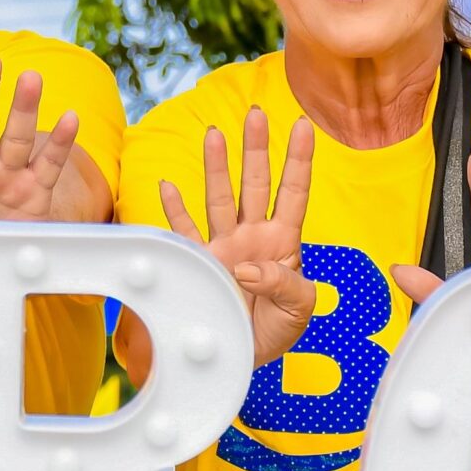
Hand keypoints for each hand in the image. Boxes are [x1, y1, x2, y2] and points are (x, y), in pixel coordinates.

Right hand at [157, 110, 318, 365]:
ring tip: (214, 134)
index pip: (293, 193)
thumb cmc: (276, 330)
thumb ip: (283, 285)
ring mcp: (224, 247)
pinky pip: (185, 232)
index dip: (298, 160)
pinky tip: (167, 185)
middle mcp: (252, 236)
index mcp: (283, 243)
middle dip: (256, 148)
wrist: (242, 357)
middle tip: (257, 114)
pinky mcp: (200, 263)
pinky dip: (175, 210)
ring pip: (219, 197)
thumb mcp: (299, 310)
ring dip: (216, 166)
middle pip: (254, 183)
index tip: (303, 126)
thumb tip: (248, 267)